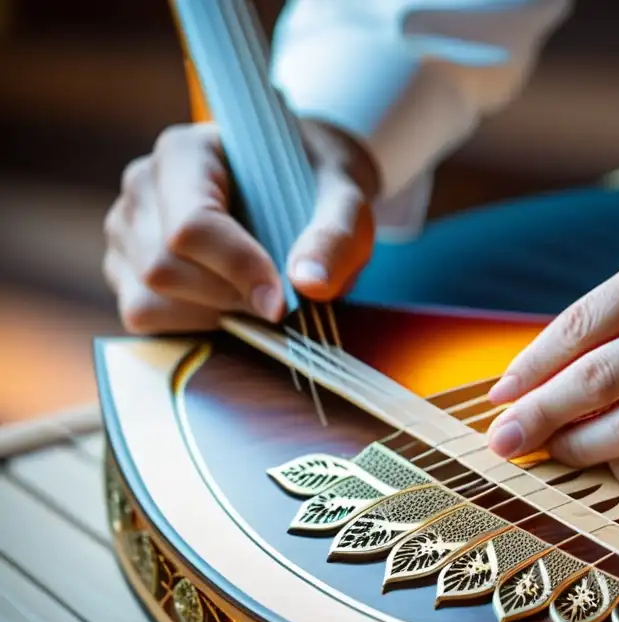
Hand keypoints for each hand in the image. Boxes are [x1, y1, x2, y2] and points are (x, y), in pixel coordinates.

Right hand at [102, 119, 378, 332]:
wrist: (301, 185)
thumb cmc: (319, 188)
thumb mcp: (346, 202)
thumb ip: (335, 236)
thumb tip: (309, 284)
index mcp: (186, 152)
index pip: (191, 225)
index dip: (237, 270)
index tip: (282, 302)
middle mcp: (143, 185)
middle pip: (164, 268)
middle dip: (227, 298)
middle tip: (278, 300)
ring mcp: (127, 227)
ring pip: (148, 299)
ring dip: (210, 315)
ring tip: (255, 297)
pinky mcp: (126, 267)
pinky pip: (143, 316)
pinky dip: (191, 325)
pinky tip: (229, 306)